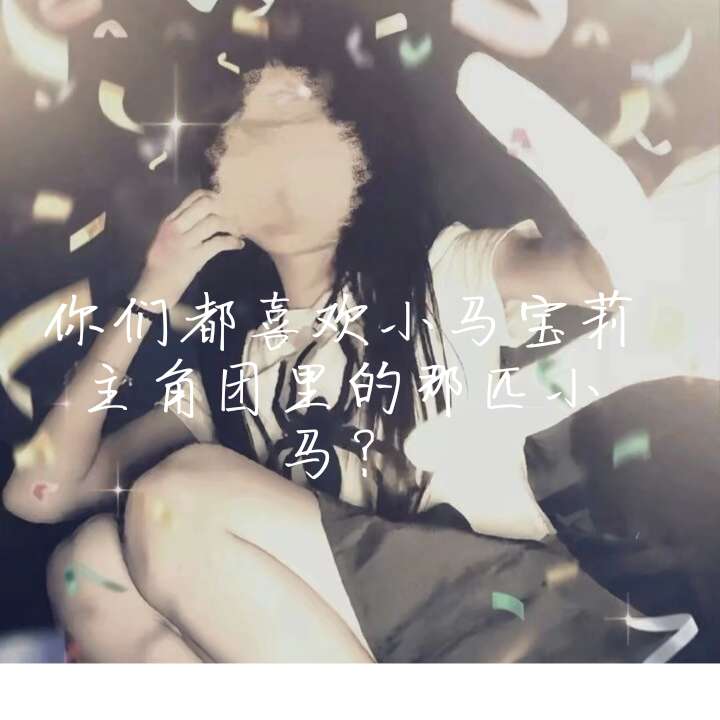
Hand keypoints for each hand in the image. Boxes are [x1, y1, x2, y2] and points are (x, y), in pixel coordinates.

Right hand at [132, 189, 244, 307]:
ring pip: (214, 222)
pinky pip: (218, 243)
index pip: (195, 196)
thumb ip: (182, 224)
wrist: (156, 285)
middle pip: (206, 204)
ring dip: (232, 226)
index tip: (225, 206)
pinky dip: (233, 242)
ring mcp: (184, 241)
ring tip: (238, 232)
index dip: (215, 197)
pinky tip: (239, 245)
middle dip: (225, 209)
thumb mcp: (166, 237)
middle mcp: (176, 226)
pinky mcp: (194, 257)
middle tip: (234, 218)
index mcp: (171, 220)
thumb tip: (206, 216)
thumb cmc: (163, 262)